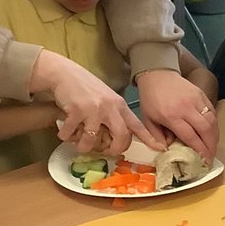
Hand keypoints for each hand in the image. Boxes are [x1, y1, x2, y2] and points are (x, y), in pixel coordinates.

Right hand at [32, 51, 163, 157]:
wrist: (64, 73)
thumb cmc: (84, 87)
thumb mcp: (106, 99)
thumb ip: (113, 114)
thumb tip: (114, 138)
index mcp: (119, 105)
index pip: (138, 125)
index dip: (149, 138)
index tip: (161, 148)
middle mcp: (110, 107)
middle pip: (121, 137)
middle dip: (113, 150)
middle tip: (105, 152)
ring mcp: (94, 109)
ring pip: (92, 141)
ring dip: (83, 146)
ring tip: (77, 142)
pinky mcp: (77, 111)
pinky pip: (72, 134)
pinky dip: (65, 136)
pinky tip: (64, 131)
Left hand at [137, 70, 217, 161]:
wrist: (157, 74)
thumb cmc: (150, 98)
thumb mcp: (147, 119)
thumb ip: (157, 136)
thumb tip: (168, 150)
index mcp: (171, 115)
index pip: (190, 136)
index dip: (200, 150)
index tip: (204, 161)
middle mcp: (186, 107)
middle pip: (206, 129)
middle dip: (211, 146)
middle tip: (211, 157)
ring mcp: (196, 99)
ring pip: (212, 121)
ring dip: (215, 136)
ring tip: (213, 147)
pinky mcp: (201, 94)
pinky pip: (212, 111)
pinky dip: (214, 124)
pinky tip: (212, 133)